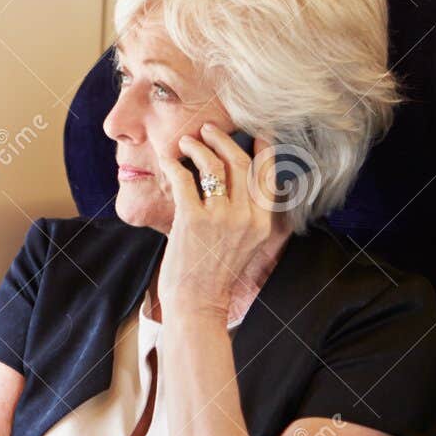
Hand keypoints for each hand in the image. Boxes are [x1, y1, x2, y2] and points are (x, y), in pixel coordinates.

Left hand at [154, 123, 279, 321]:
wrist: (197, 305)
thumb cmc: (215, 275)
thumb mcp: (245, 244)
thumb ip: (248, 215)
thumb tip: (239, 182)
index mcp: (262, 223)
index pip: (267, 174)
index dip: (263, 148)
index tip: (255, 131)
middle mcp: (246, 218)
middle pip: (239, 162)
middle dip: (223, 139)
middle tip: (208, 130)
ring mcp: (220, 218)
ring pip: (212, 164)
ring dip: (197, 146)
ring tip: (187, 142)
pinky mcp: (192, 220)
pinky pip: (184, 179)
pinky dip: (173, 163)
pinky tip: (167, 159)